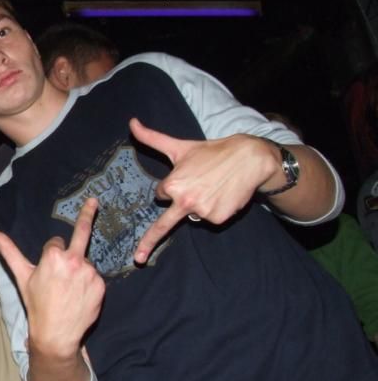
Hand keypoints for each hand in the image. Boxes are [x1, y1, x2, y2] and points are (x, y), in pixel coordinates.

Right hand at [0, 198, 104, 358]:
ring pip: (84, 262)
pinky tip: (80, 296)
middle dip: (87, 214)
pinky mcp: (101, 284)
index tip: (48, 272)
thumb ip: (9, 250)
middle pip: (81, 233)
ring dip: (79, 270)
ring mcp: (90, 272)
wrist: (56, 334)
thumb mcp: (22, 275)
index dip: (51, 255)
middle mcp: (74, 260)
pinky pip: (95, 277)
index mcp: (54, 255)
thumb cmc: (37, 304)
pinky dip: (89, 283)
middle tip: (94, 201)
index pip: (55, 242)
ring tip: (69, 291)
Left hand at [129, 117, 277, 263]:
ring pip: (193, 215)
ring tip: (213, 186)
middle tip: (138, 258)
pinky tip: (223, 194)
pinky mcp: (219, 219)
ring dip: (200, 204)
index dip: (170, 187)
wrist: (248, 158)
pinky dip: (215, 208)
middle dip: (148, 242)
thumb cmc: (211, 151)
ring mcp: (203, 212)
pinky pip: (210, 218)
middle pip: (163, 225)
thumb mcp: (179, 147)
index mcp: (173, 185)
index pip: (160, 195)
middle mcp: (186, 202)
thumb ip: (152, 138)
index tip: (183, 178)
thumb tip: (131, 122)